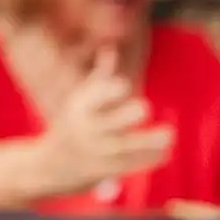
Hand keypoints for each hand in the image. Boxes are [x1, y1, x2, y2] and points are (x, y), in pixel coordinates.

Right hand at [31, 49, 174, 195]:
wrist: (49, 167)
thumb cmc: (72, 125)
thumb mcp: (81, 100)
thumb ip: (100, 76)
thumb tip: (110, 48)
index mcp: (80, 108)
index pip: (93, 98)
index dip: (107, 92)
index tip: (124, 86)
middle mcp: (84, 130)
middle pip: (105, 123)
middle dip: (124, 116)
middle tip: (146, 107)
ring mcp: (92, 152)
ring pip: (120, 147)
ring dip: (146, 142)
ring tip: (170, 135)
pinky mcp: (101, 171)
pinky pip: (125, 166)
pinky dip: (146, 160)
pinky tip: (166, 154)